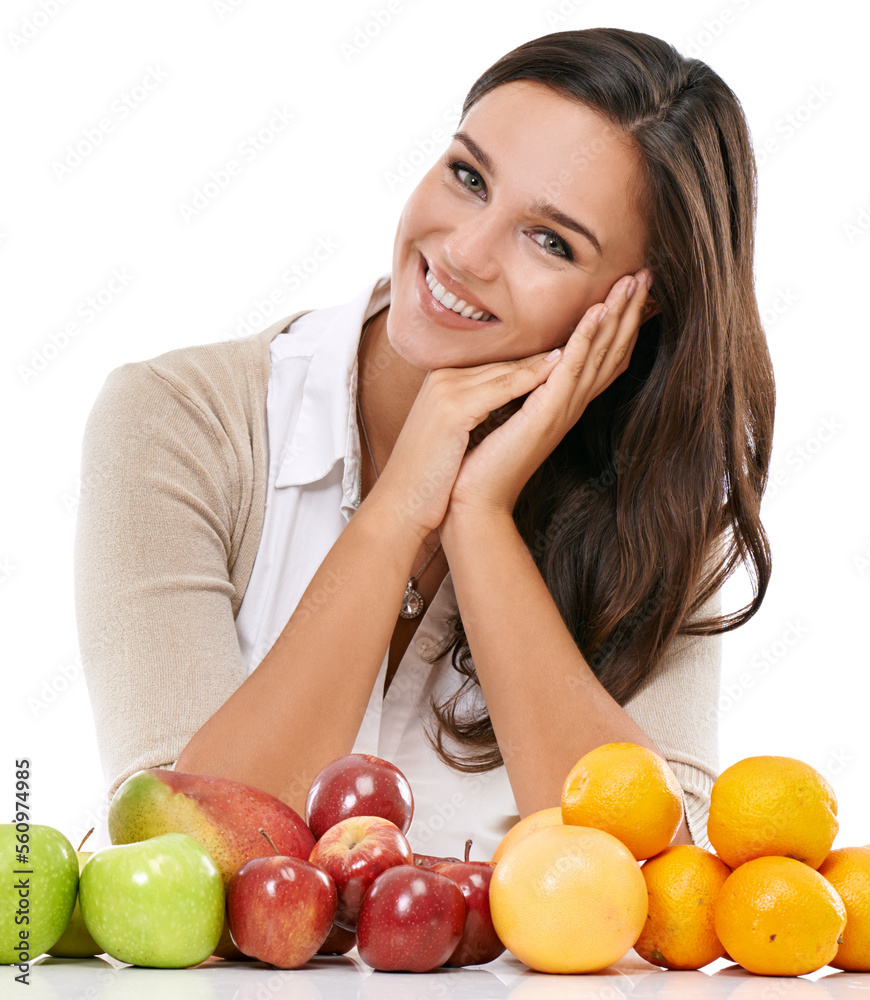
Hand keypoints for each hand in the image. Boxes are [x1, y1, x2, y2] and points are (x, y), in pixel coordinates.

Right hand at [370, 350, 565, 539]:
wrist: (403, 504)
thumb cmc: (429, 479)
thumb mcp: (448, 435)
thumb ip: (469, 411)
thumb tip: (498, 407)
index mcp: (440, 382)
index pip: (494, 365)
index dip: (531, 360)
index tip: (567, 353)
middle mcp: (441, 378)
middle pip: (502, 361)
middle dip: (543, 351)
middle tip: (585, 334)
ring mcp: (446, 389)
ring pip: (506, 369)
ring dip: (547, 357)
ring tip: (583, 340)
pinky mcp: (452, 407)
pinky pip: (502, 387)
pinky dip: (533, 378)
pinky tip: (561, 370)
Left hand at [444, 268, 656, 519]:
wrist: (474, 502)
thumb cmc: (484, 464)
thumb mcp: (507, 415)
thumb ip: (522, 392)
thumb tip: (524, 366)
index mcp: (561, 404)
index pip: (599, 357)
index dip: (619, 323)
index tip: (630, 289)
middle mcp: (569, 406)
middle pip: (611, 350)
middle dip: (630, 311)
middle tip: (647, 274)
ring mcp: (561, 410)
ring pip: (599, 353)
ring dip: (618, 315)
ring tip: (634, 281)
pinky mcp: (545, 414)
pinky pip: (571, 368)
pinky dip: (586, 338)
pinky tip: (598, 311)